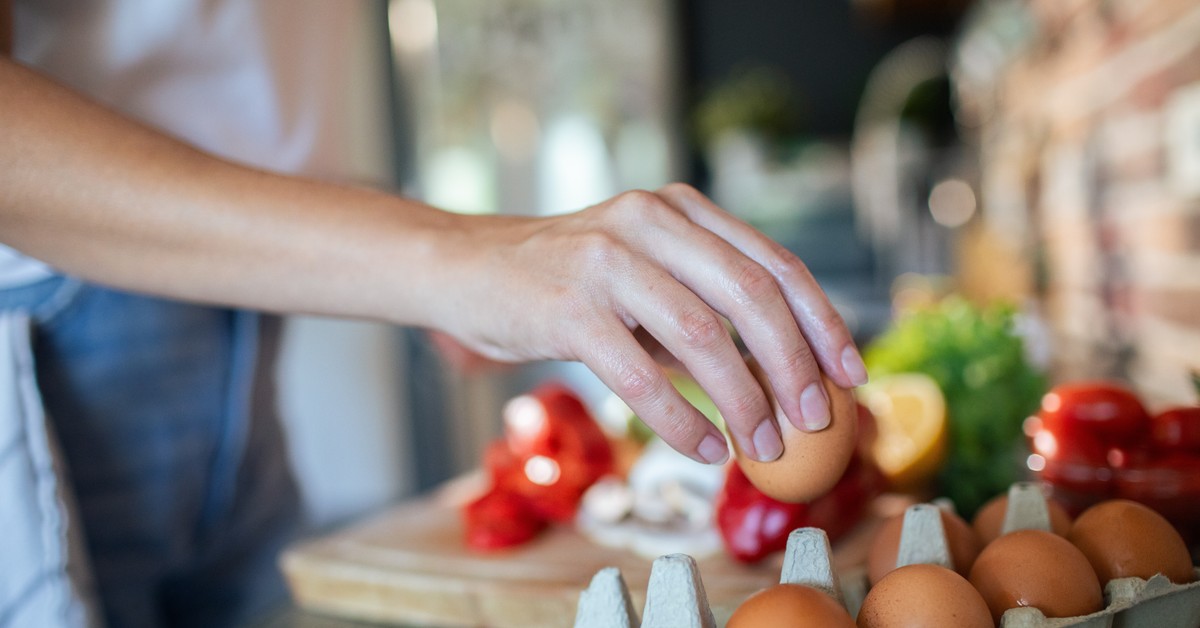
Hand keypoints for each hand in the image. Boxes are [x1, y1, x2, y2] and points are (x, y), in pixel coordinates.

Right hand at [434, 183, 867, 465]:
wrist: (467, 270)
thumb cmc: (568, 284)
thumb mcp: (644, 276)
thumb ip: (704, 308)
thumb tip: (784, 377)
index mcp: (681, 209)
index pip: (774, 262)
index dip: (822, 322)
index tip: (850, 375)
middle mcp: (651, 219)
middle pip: (752, 295)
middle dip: (794, 366)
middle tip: (814, 422)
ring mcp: (607, 258)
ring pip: (704, 335)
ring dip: (744, 402)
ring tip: (762, 447)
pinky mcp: (567, 306)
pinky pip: (641, 374)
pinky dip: (682, 419)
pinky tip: (704, 447)